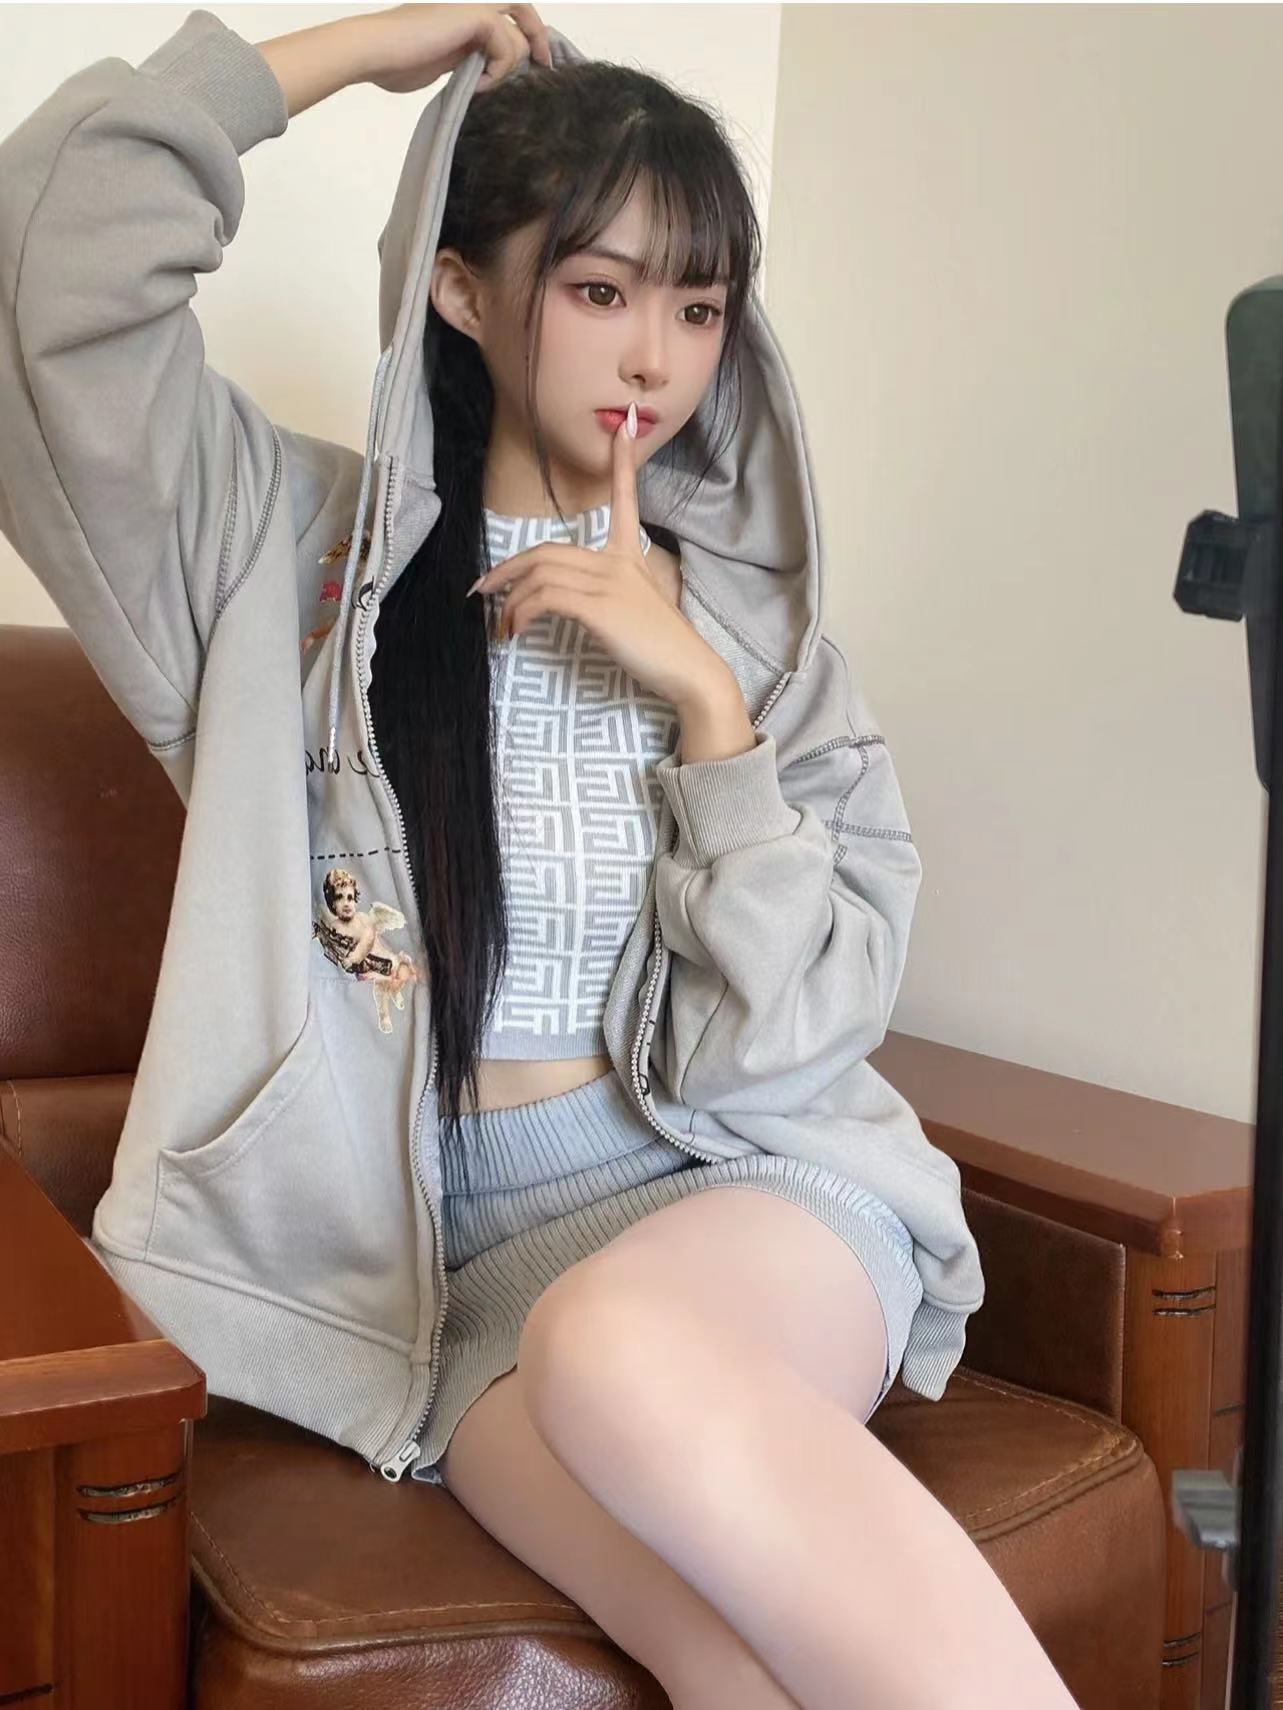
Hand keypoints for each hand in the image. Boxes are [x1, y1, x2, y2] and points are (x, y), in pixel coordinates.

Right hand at [359, 4, 551, 95]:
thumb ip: (459, 69)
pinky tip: (478, 84)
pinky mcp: (471, 17)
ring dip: (509, 67)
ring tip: (484, 87)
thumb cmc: (392, 63)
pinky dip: (499, 70)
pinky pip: (506, 43)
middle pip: (522, 12)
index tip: (536, 68)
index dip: (527, 37)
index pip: (507, 18)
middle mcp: (470, 11)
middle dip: (538, 42)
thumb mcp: (435, 68)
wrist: (372, 50)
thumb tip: (474, 87)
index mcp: (462, 21)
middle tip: (542, 71)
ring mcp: (470, 11)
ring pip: (517, 32)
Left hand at [469, 410, 731, 713]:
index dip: (621, 462)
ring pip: (540, 574)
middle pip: (547, 551)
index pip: (625, 499)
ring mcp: (608, 581)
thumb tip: (570, 600)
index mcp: (630, 556)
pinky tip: (516, 630)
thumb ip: (610, 591)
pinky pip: (545, 597)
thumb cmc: (663, 646)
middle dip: (506, 569)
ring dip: (509, 601)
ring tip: (501, 626)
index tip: (621, 426)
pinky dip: (521, 612)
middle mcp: (617, 562)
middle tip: (482, 589)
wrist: (688, 669)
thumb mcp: (637, 607)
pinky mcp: (599, 606)